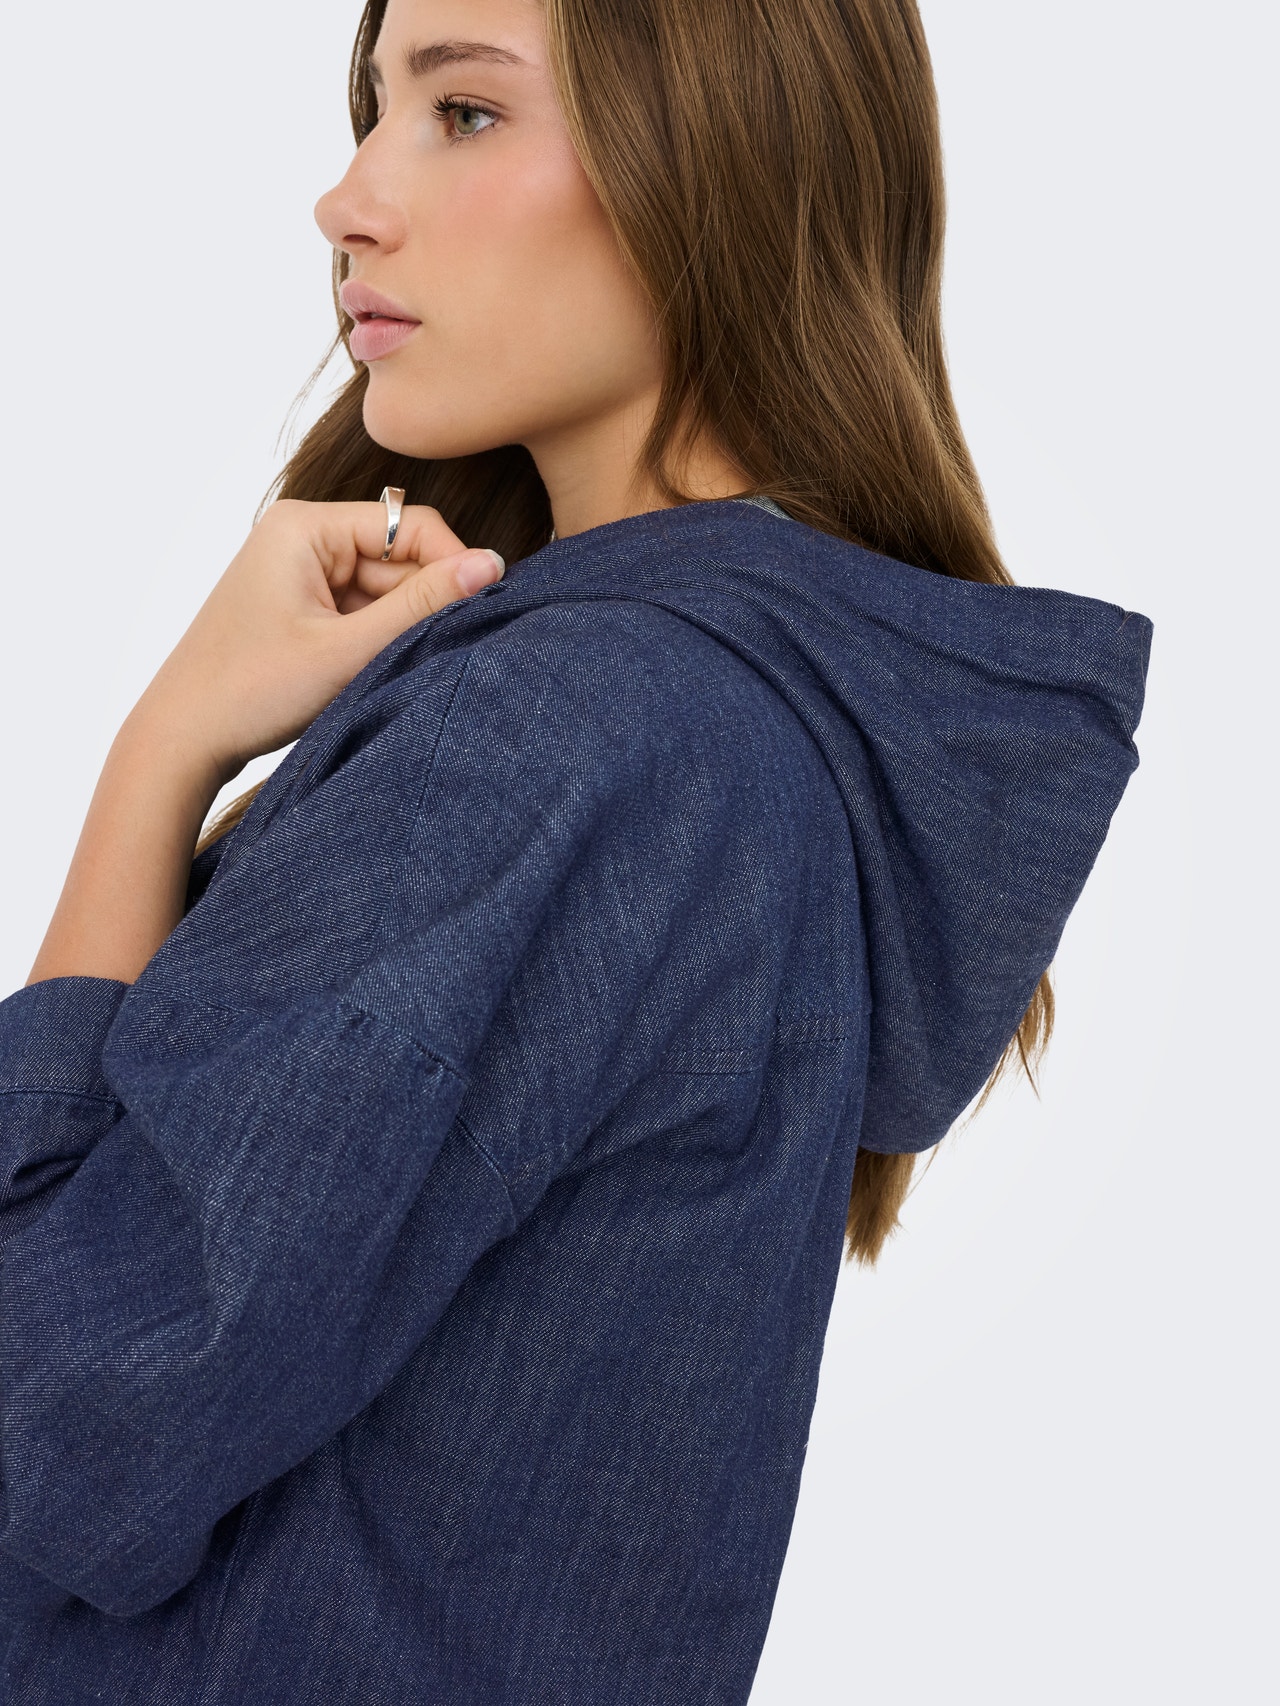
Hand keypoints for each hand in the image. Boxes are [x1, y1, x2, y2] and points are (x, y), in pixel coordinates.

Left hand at [133, 498, 504, 787]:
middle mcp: (301, 536)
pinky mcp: (300, 605)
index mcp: (305, 525)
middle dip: (422, 605)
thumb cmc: (250, 692)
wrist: (180, 741)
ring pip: (384, 590)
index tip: (485, 611)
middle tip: (433, 656)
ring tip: (384, 673)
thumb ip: (423, 605)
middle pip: (400, 558)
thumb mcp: (349, 650)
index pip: (412, 525)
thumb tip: (493, 564)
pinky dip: (375, 642)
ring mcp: (299, 571)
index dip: (455, 565)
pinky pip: (361, 612)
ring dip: (398, 629)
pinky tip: (367, 676)